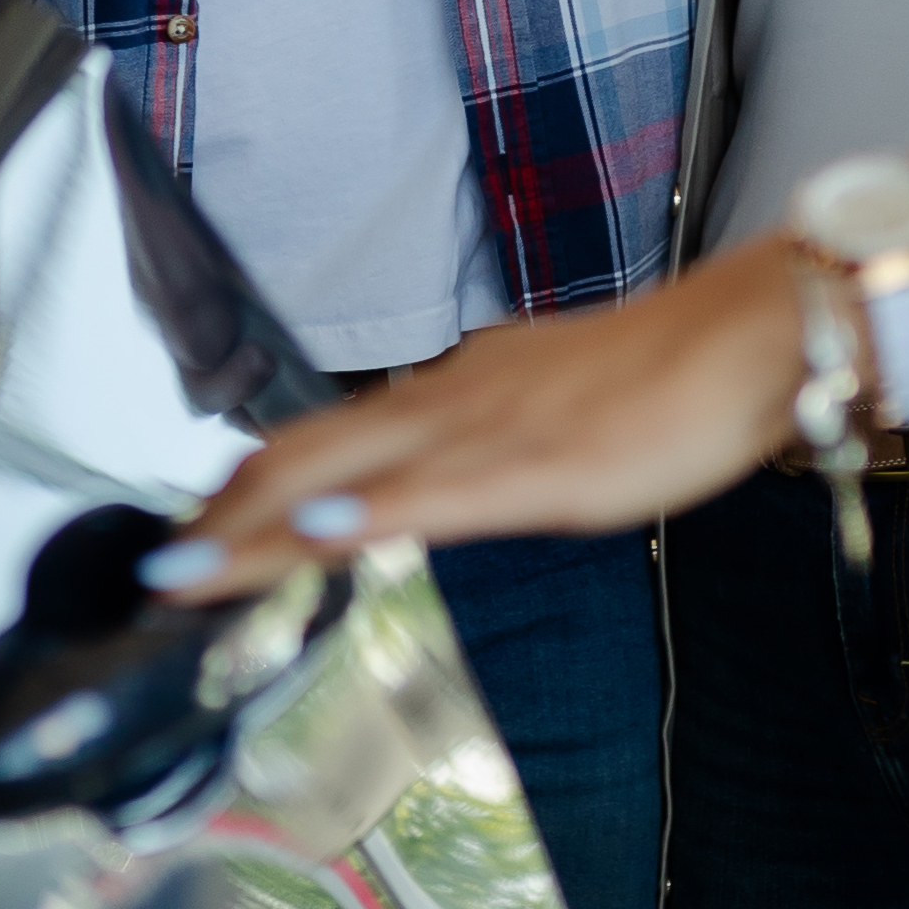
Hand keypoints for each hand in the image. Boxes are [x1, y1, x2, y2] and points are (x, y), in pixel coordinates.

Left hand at [147, 235, 855, 597]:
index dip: (243, 492)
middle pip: (302, 455)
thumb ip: (479, 450)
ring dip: (255, 527)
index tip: (189, 537)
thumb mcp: (547, 419)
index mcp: (450, 394)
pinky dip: (363, 515)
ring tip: (186, 568)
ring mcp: (485, 430)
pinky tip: (311, 536)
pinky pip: (434, 493)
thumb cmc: (667, 379)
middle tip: (156, 572)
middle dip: (220, 517)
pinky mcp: (537, 465)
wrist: (751, 336)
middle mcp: (446, 402)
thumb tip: (426, 481)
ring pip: (343, 475)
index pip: (319, 442)